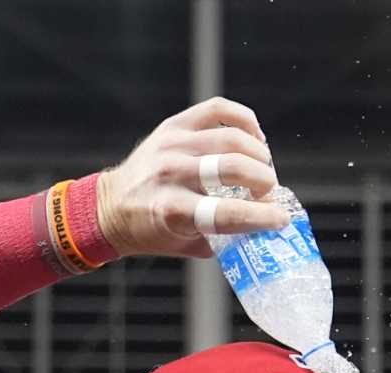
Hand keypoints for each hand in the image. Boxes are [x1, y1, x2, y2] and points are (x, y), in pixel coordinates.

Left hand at [96, 97, 289, 258]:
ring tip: (262, 169)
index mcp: (171, 210)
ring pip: (233, 139)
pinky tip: (254, 138)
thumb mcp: (183, 245)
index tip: (281, 218)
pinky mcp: (173, 125)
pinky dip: (244, 121)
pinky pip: (219, 110)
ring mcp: (172, 144)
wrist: (110, 207)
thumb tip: (262, 229)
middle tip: (268, 192)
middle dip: (263, 182)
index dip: (262, 216)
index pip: (227, 212)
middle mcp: (171, 173)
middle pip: (235, 168)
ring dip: (259, 155)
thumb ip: (221, 239)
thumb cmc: (150, 230)